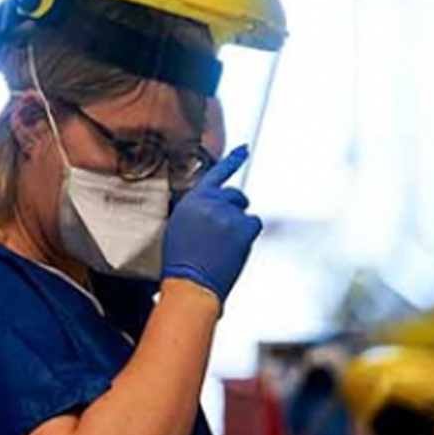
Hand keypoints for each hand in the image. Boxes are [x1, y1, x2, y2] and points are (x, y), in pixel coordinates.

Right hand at [161, 146, 262, 302]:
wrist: (191, 284)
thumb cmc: (182, 263)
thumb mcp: (179, 228)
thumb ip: (197, 211)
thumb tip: (213, 208)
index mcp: (192, 201)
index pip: (215, 174)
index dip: (233, 160)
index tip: (244, 150)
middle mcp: (210, 203)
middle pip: (235, 195)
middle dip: (235, 208)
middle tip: (227, 228)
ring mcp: (227, 214)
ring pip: (244, 212)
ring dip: (239, 225)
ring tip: (224, 245)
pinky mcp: (242, 228)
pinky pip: (254, 223)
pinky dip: (248, 234)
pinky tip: (235, 247)